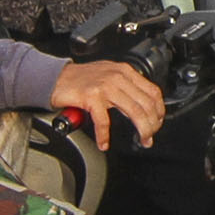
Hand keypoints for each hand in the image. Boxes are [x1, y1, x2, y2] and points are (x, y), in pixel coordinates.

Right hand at [48, 56, 166, 144]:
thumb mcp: (109, 76)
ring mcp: (105, 86)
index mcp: (125, 71)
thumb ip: (126, 86)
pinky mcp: (91, 97)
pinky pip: (103, 121)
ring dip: (141, 130)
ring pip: (134, 112)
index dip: (159, 110)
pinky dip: (104, 135)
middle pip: (146, 104)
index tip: (158, 122)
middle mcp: (118, 77)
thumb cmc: (81, 80)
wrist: (55, 78)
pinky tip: (104, 143)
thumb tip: (143, 105)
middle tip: (150, 136)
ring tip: (141, 140)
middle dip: (152, 125)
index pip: (152, 91)